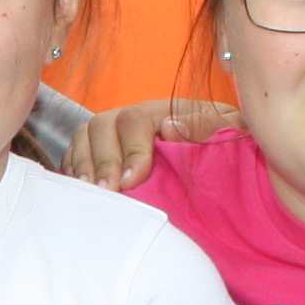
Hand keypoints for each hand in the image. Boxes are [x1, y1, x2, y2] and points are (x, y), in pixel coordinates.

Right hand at [66, 98, 237, 190]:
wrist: (224, 161)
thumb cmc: (226, 147)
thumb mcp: (230, 131)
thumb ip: (207, 125)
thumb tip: (169, 128)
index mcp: (163, 111)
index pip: (135, 119)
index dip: (131, 149)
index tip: (134, 178)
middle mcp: (133, 119)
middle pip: (101, 125)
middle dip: (101, 160)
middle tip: (107, 190)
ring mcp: (115, 136)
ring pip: (84, 138)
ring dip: (84, 166)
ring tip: (91, 193)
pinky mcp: (103, 155)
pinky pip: (76, 156)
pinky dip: (74, 171)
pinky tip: (83, 192)